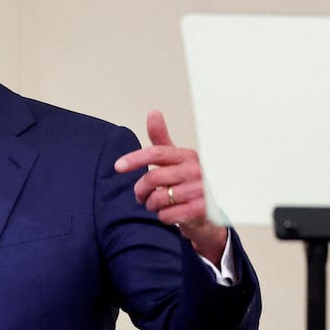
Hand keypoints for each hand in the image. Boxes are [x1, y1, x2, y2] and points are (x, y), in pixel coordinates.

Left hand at [114, 110, 226, 265]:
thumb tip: (153, 112)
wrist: (211, 210)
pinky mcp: (201, 210)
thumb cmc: (189, 181)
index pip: (156, 153)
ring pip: (158, 199)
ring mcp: (200, 191)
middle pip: (153, 178)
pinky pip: (167, 215)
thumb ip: (161, 140)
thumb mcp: (176, 159)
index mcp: (188, 155)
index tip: (118, 166)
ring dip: (151, 205)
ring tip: (156, 205)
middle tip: (140, 196)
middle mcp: (196, 171)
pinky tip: (169, 214)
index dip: (135, 159)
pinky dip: (162, 217)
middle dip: (140, 190)